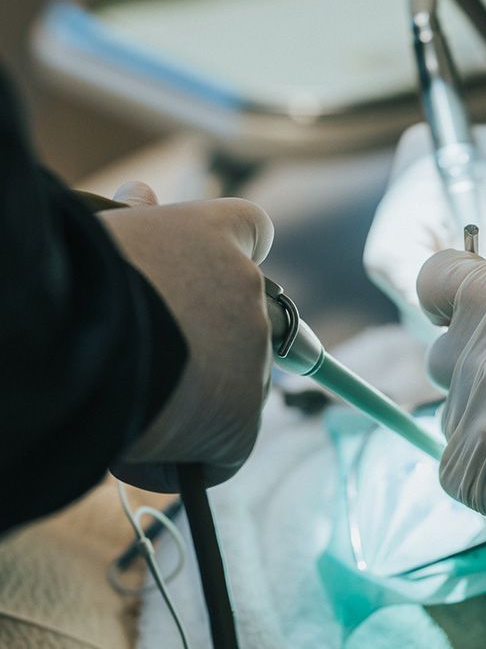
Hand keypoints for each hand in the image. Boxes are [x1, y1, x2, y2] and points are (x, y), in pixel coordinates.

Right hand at [99, 182, 273, 490]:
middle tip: (143, 355)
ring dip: (193, 395)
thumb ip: (131, 220)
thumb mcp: (100, 233)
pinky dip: (189, 454)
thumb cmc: (69, 279)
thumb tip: (142, 194)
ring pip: (231, 383)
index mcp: (213, 234)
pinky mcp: (244, 420)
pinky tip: (141, 445)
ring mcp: (254, 353)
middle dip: (202, 340)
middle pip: (239, 319)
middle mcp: (247, 288)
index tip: (214, 272)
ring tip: (128, 395)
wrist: (68, 338)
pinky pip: (223, 449)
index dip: (231, 251)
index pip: (249, 228)